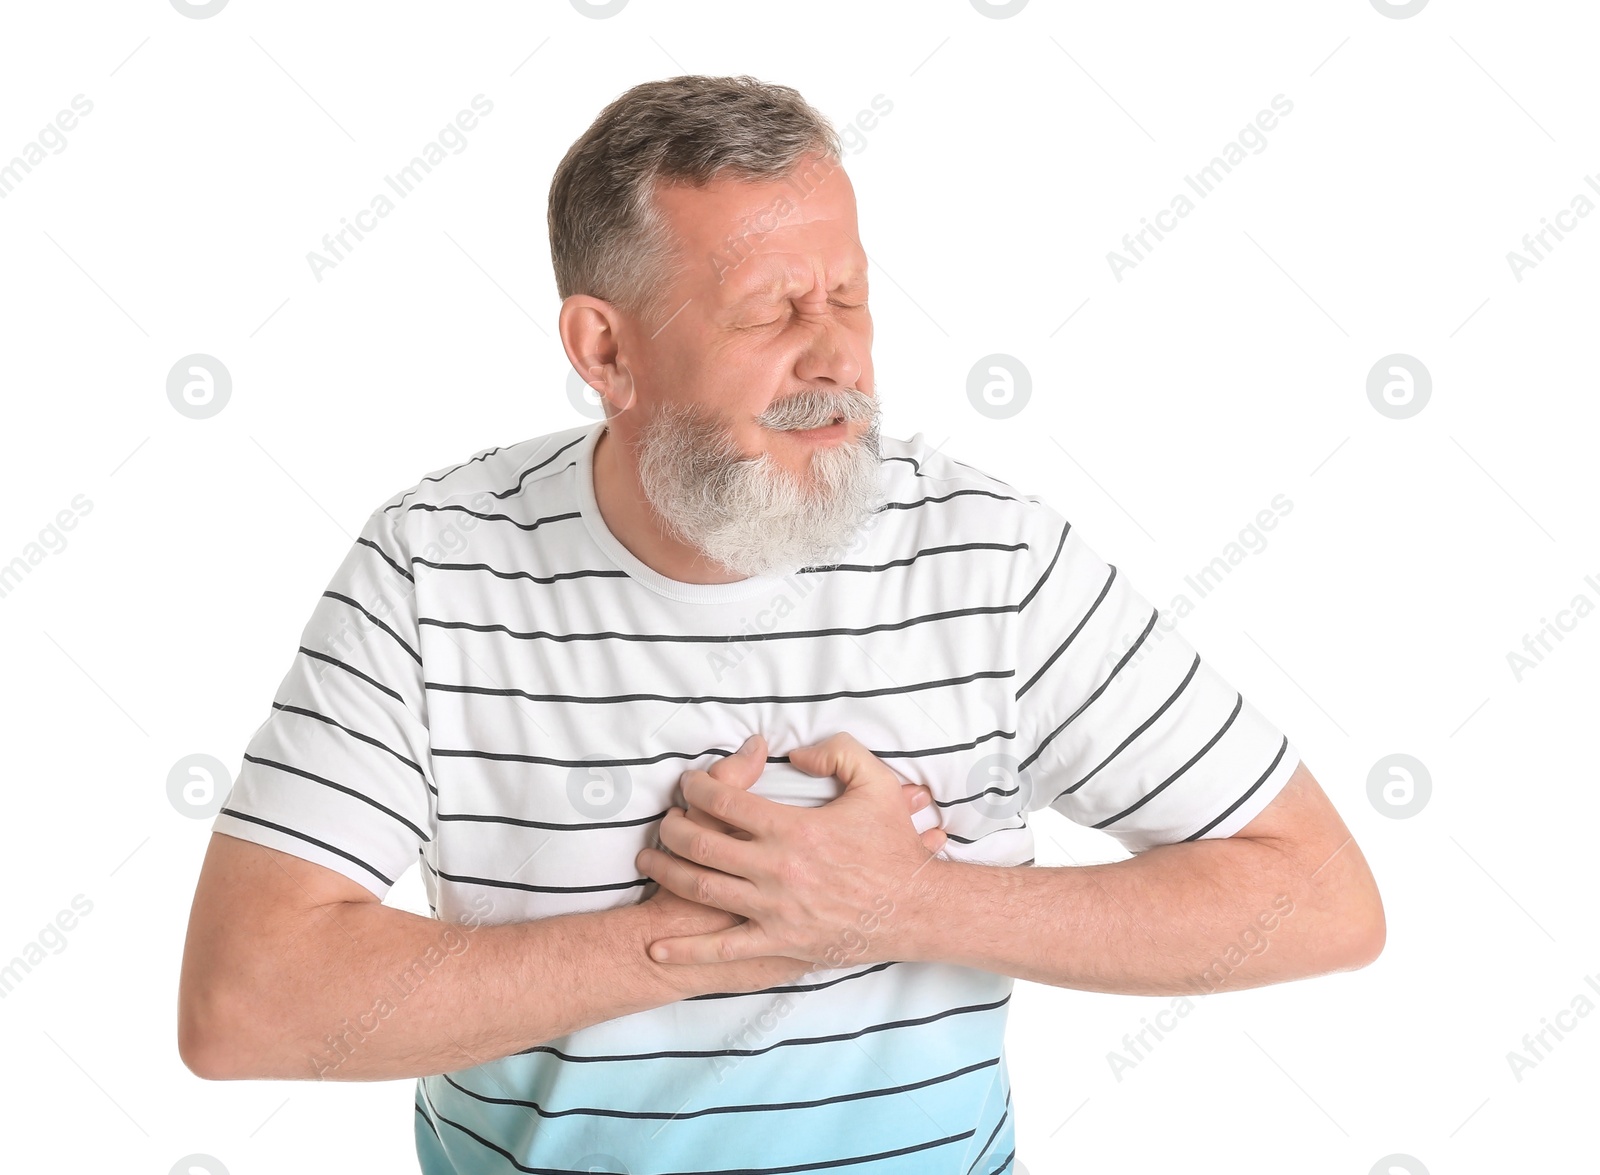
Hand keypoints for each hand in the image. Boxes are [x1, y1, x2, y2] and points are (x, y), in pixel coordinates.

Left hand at [635, 732, 949, 968]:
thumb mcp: (876, 783)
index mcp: (794, 829)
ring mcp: (775, 910)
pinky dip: (687, 950)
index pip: (725, 802)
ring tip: (649, 858)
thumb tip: (792, 754)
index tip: (688, 783)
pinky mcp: (779, 943)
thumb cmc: (894, 846)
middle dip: (671, 826)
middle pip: (701, 843)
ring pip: (701, 888)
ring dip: (666, 871)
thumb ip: (836, 752)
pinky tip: (657, 946)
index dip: (697, 787)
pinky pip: (724, 949)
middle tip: (663, 818)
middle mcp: (777, 869)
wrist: (916, 909)